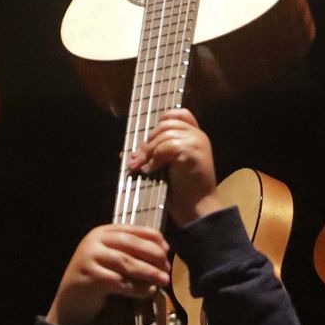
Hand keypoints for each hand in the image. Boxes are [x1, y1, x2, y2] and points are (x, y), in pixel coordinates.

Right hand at [45, 224, 170, 324]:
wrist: (70, 302)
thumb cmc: (96, 279)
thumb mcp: (111, 259)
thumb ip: (131, 252)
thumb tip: (163, 252)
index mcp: (102, 232)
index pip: (133, 230)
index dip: (153, 239)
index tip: (167, 250)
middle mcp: (94, 241)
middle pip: (131, 244)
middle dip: (153, 256)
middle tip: (167, 268)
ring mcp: (90, 258)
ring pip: (126, 263)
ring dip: (148, 272)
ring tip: (163, 281)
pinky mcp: (90, 277)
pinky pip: (120, 282)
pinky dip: (137, 288)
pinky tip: (148, 292)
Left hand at [123, 109, 220, 224]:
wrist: (198, 210)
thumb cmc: (183, 192)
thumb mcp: (165, 169)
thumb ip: (152, 156)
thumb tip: (126, 154)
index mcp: (195, 137)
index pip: (178, 114)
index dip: (162, 121)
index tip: (149, 140)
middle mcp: (198, 136)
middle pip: (166, 124)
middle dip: (149, 142)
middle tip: (138, 160)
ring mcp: (197, 142)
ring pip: (164, 135)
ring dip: (149, 152)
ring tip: (142, 168)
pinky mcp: (192, 151)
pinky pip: (165, 147)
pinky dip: (155, 159)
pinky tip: (151, 171)